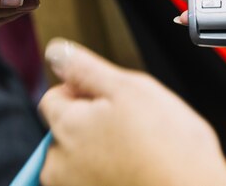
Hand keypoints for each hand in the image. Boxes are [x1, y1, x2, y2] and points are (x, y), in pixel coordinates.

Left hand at [39, 38, 225, 185]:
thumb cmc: (171, 151)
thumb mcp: (131, 89)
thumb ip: (86, 69)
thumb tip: (57, 52)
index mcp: (67, 128)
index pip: (54, 97)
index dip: (82, 90)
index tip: (109, 97)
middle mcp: (60, 164)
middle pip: (65, 129)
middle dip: (91, 122)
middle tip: (129, 124)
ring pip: (79, 157)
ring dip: (100, 150)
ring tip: (136, 150)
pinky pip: (92, 179)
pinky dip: (108, 172)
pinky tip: (135, 168)